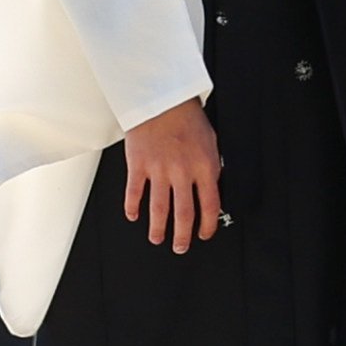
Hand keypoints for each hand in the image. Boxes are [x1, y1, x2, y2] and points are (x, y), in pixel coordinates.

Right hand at [120, 99, 224, 252]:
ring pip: (159, 209)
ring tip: (157, 238)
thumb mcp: (211, 142)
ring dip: (158, 228)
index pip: (210, 205)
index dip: (208, 225)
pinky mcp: (139, 165)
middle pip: (183, 214)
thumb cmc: (188, 118)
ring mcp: (159, 170)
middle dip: (182, 236)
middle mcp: (182, 171)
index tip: (204, 233)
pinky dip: (132, 207)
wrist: (163, 99)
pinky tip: (133, 216)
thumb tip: (213, 188)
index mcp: (204, 166)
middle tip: (180, 246)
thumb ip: (211, 167)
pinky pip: (134, 193)